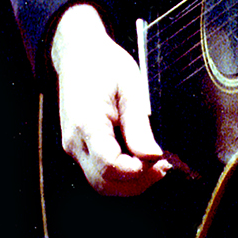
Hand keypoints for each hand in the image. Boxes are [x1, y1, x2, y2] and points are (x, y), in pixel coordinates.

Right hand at [50, 3, 170, 195]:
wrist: (78, 53)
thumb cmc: (104, 65)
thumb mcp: (130, 89)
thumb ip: (139, 126)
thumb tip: (153, 156)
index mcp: (86, 123)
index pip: (110, 166)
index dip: (138, 171)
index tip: (161, 161)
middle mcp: (74, 141)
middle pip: (104, 183)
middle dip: (137, 183)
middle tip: (164, 167)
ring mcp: (73, 146)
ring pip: (101, 183)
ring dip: (129, 182)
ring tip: (155, 165)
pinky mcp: (79, 147)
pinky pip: (98, 171)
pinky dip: (120, 174)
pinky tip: (139, 161)